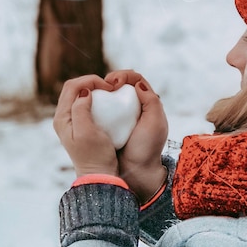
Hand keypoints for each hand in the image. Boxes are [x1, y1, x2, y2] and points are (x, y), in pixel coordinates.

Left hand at [53, 75, 118, 177]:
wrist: (99, 176)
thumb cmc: (95, 156)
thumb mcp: (87, 132)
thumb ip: (81, 110)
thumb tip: (84, 91)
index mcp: (62, 118)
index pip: (72, 86)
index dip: (90, 81)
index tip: (109, 87)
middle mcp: (63, 118)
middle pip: (74, 88)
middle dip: (92, 82)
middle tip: (110, 88)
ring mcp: (71, 122)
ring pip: (79, 95)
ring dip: (94, 90)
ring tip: (110, 93)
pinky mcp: (81, 127)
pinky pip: (86, 105)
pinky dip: (96, 100)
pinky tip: (108, 104)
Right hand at [105, 70, 168, 201]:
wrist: (137, 171)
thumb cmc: (147, 148)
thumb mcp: (155, 123)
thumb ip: (151, 101)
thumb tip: (136, 83)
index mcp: (149, 104)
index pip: (136, 79)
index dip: (124, 75)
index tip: (114, 83)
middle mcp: (137, 108)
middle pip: (123, 84)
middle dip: (112, 79)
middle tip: (104, 84)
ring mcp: (124, 117)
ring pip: (112, 95)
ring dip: (103, 90)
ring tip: (95, 91)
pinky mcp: (112, 125)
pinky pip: (104, 109)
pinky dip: (98, 103)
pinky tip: (90, 104)